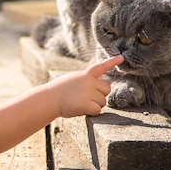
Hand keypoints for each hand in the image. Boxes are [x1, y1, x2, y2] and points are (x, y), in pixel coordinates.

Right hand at [0, 54, 122, 154]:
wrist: (48, 99)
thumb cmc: (57, 93)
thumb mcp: (70, 81)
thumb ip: (84, 83)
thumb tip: (95, 93)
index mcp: (84, 75)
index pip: (101, 67)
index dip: (112, 62)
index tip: (122, 57)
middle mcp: (89, 81)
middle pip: (106, 90)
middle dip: (99, 96)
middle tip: (85, 99)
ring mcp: (88, 92)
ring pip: (102, 102)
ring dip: (94, 105)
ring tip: (78, 103)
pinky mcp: (87, 103)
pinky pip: (97, 110)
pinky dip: (91, 113)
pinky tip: (81, 110)